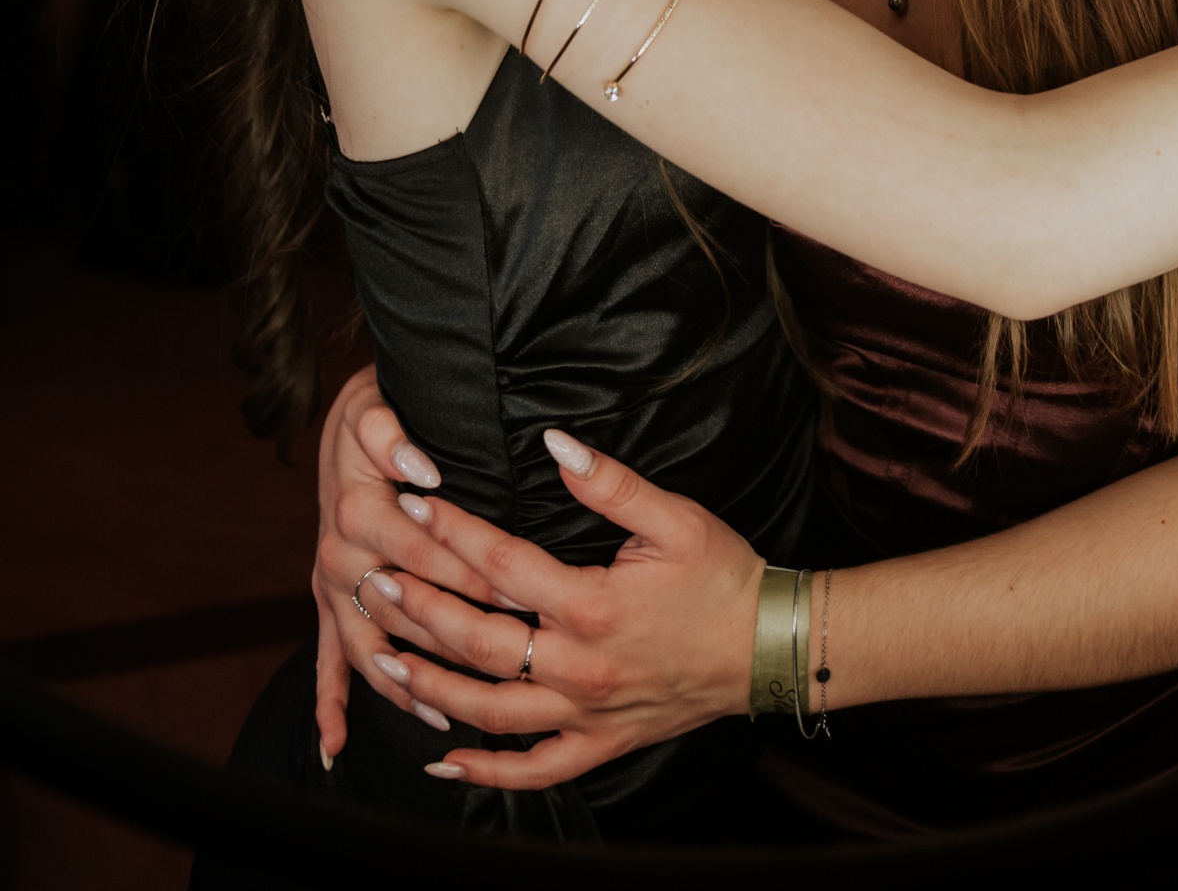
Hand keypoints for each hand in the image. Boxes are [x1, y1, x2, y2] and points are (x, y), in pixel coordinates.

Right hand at [312, 367, 496, 761]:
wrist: (343, 421)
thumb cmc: (374, 412)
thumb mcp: (374, 408)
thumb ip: (391, 437)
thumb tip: (422, 470)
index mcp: (356, 510)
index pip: (422, 552)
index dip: (471, 572)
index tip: (520, 595)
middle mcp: (338, 555)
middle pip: (403, 608)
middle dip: (456, 634)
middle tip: (511, 661)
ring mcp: (332, 585)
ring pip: (371, 646)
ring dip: (405, 684)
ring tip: (447, 714)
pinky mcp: (328, 601)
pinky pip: (327, 659)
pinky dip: (331, 703)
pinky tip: (337, 748)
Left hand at [349, 431, 763, 789]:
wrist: (769, 647)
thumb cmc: (722, 576)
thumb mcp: (674, 517)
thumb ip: (609, 482)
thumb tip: (553, 442)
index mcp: (592, 605)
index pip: (500, 563)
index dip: (450, 531)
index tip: (410, 505)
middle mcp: (579, 667)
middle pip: (477, 639)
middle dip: (418, 607)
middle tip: (372, 579)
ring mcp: (586, 714)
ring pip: (489, 709)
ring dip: (430, 686)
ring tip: (381, 659)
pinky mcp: (601, 745)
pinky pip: (533, 771)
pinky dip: (485, 773)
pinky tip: (443, 761)